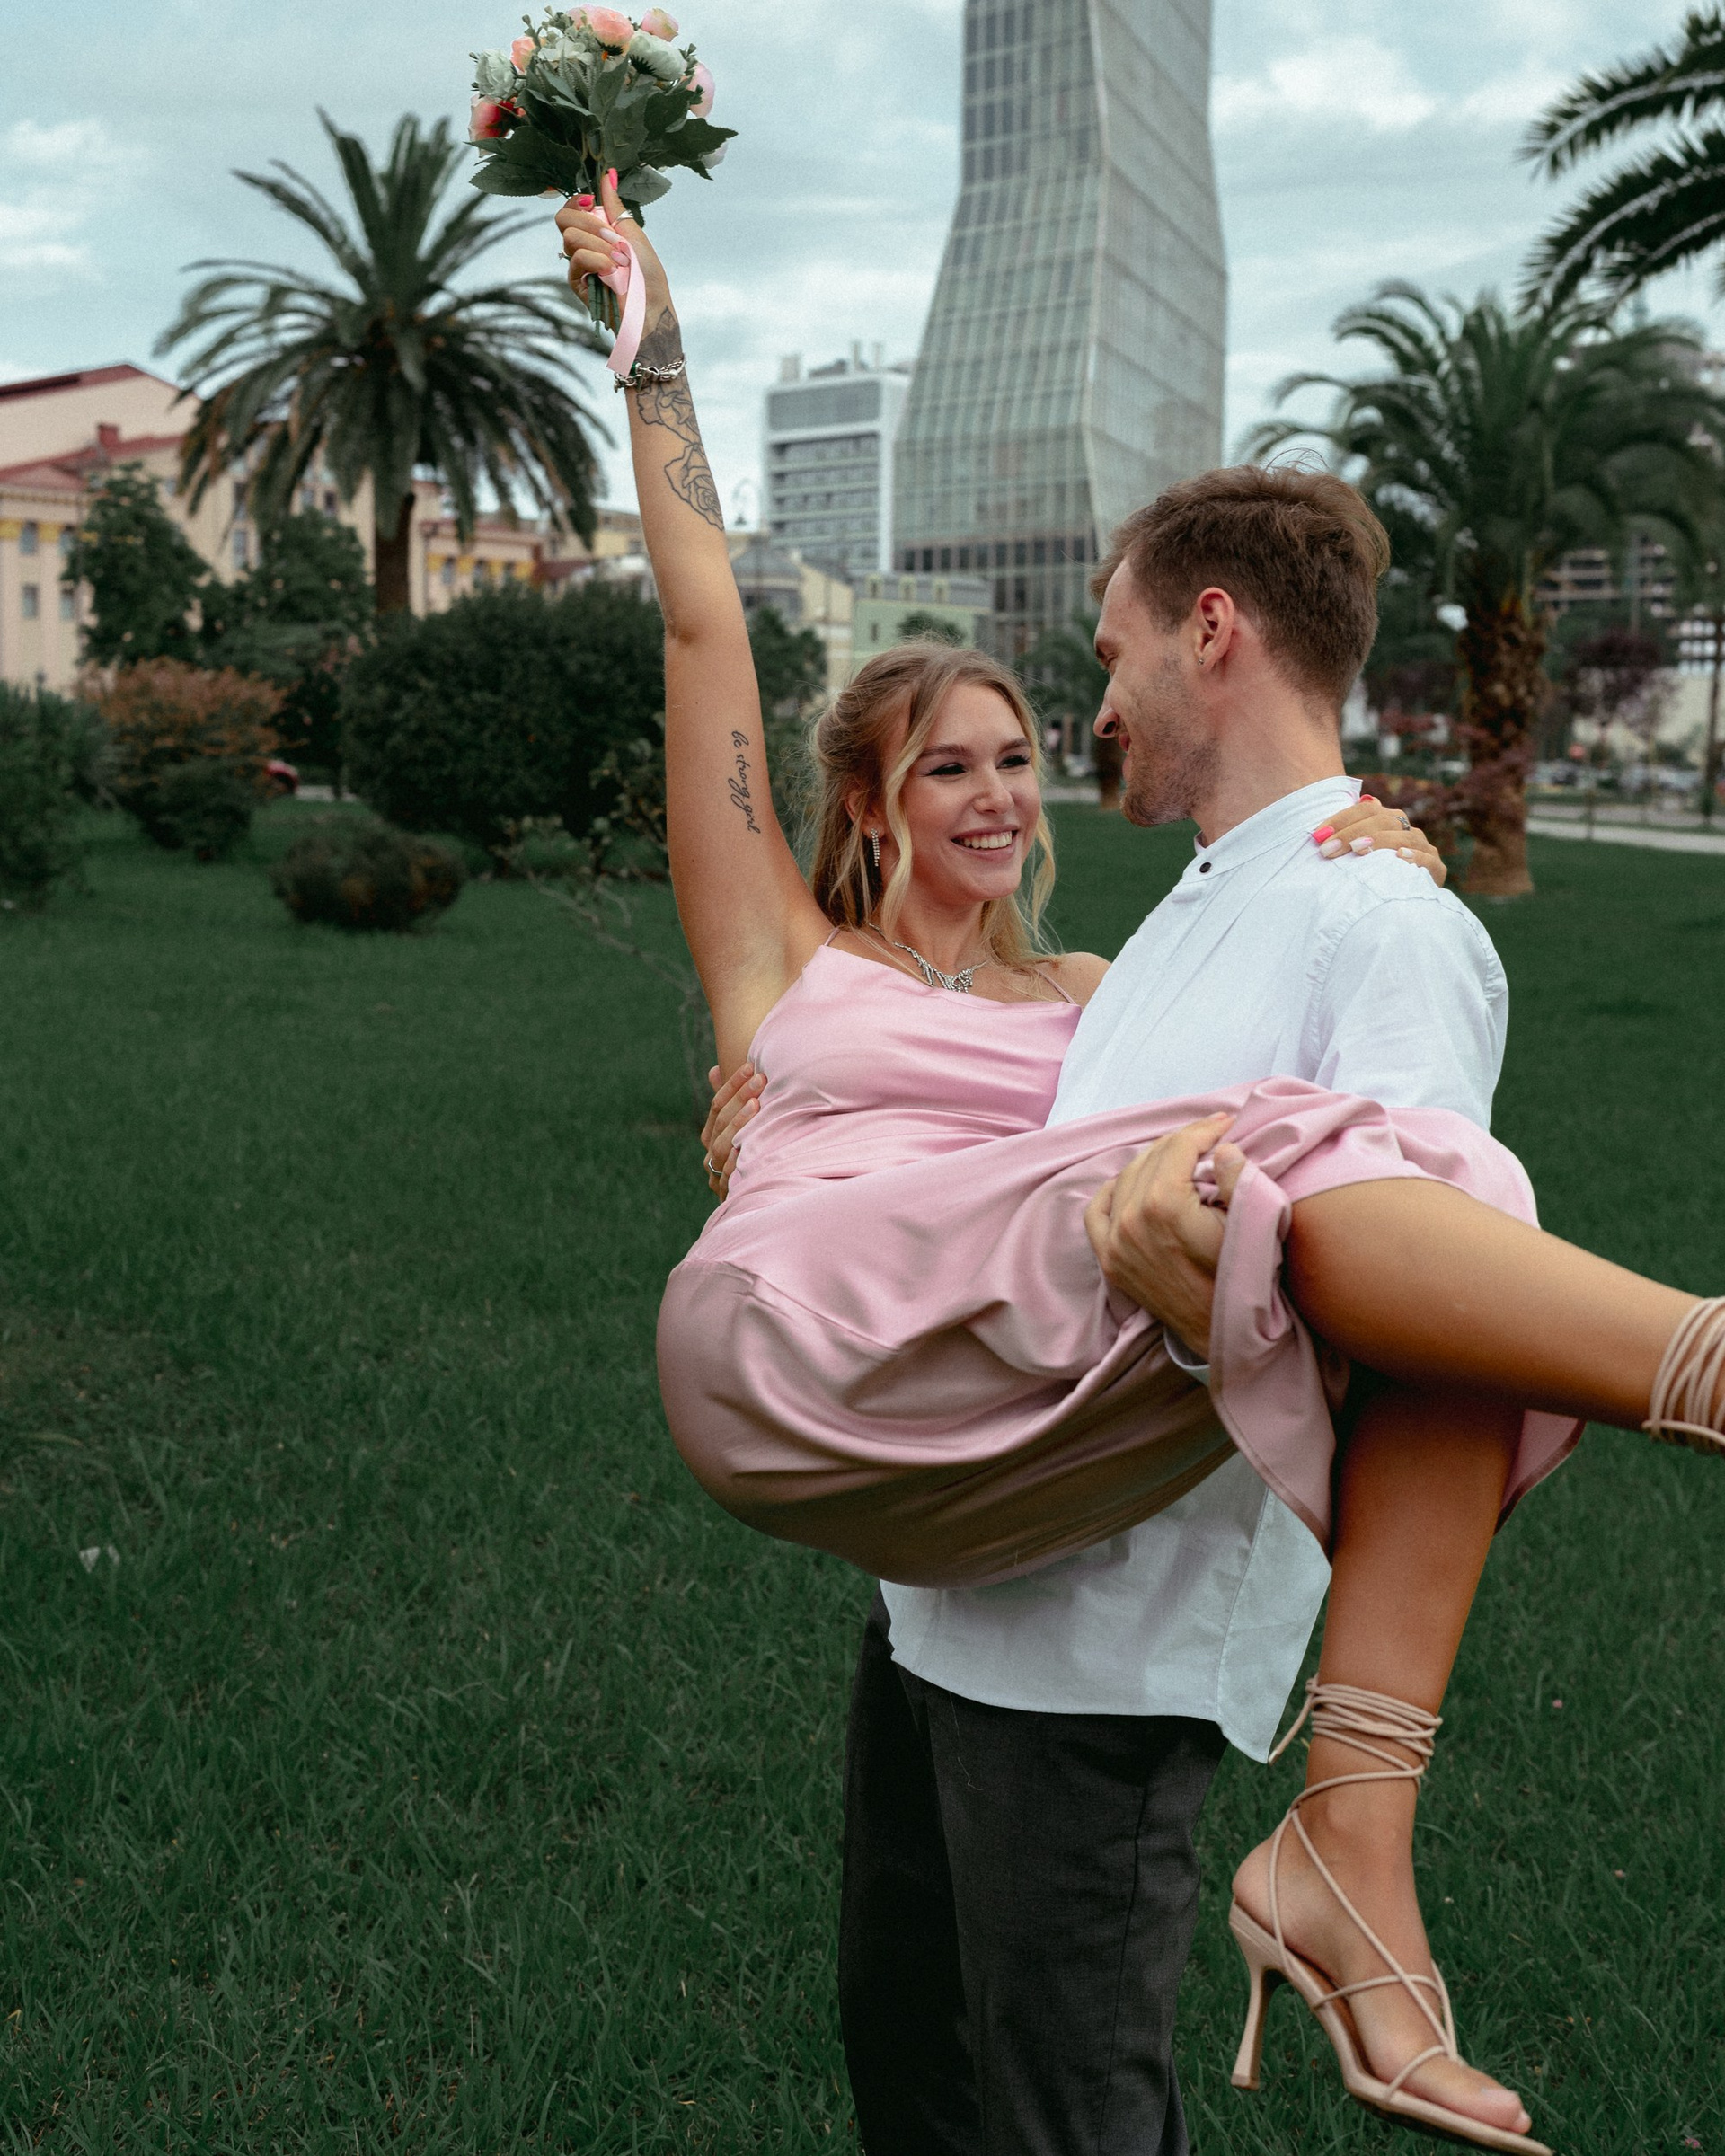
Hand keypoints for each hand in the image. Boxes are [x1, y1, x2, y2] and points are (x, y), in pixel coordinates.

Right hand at [555, 170, 672, 320]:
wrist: (650, 305)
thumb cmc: (647, 274)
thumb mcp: (632, 232)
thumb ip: (615, 205)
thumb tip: (607, 175)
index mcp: (595, 231)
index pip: (570, 209)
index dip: (577, 202)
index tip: (593, 203)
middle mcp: (583, 246)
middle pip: (562, 218)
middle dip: (589, 222)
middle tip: (613, 237)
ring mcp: (579, 265)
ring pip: (570, 237)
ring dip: (599, 245)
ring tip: (619, 260)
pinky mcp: (577, 283)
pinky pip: (576, 259)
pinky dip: (597, 260)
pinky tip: (612, 271)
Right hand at [700, 1060, 762, 1198]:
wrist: (756, 1202)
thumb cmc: (750, 1157)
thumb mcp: (741, 1128)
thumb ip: (729, 1100)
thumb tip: (713, 1069)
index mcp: (712, 1136)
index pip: (717, 1104)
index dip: (732, 1084)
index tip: (750, 1065)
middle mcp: (711, 1154)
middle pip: (721, 1122)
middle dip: (740, 1097)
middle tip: (760, 1078)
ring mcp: (718, 1173)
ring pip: (723, 1145)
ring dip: (739, 1123)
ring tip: (757, 1104)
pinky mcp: (728, 1192)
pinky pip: (731, 1174)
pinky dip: (738, 1158)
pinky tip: (751, 1144)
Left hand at [1084, 1114, 1246, 1364]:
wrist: (1225, 1333)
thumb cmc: (1246, 1278)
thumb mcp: (1253, 1223)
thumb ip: (1236, 1176)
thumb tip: (1221, 1146)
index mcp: (1164, 1205)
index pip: (1180, 1147)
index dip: (1206, 1129)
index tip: (1227, 1122)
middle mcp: (1131, 1219)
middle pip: (1153, 1157)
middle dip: (1185, 1140)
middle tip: (1211, 1134)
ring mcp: (1115, 1242)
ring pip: (1126, 1178)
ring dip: (1155, 1160)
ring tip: (1183, 1156)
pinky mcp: (1110, 1261)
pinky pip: (1097, 1212)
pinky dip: (1114, 1191)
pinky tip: (1133, 1182)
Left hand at [1313, 796, 1446, 886]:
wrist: (1403, 905)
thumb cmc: (1371, 878)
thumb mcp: (1355, 857)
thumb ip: (1348, 835)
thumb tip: (1330, 820)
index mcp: (1390, 821)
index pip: (1367, 809)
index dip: (1341, 819)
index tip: (1317, 836)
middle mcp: (1408, 830)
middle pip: (1382, 820)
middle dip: (1351, 833)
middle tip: (1327, 850)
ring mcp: (1424, 848)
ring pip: (1404, 837)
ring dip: (1378, 841)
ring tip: (1357, 849)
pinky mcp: (1436, 869)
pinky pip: (1427, 859)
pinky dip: (1413, 857)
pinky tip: (1398, 857)